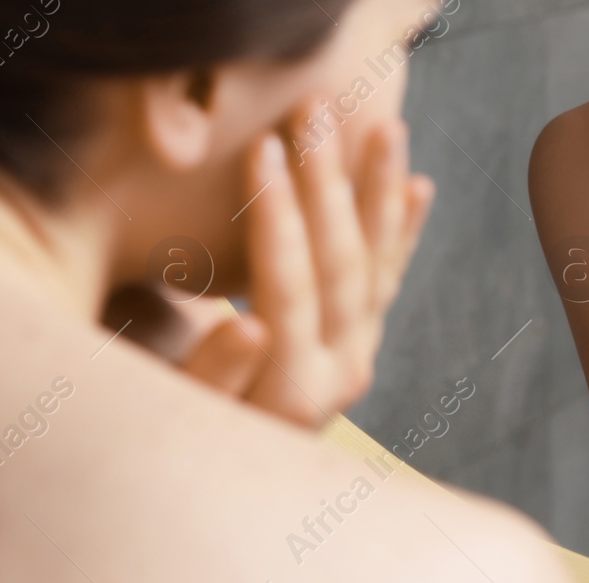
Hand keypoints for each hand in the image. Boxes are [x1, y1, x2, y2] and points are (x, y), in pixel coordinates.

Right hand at [181, 107, 434, 427]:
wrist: (210, 478)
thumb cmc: (170, 439)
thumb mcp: (173, 418)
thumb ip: (212, 375)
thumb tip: (249, 324)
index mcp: (290, 390)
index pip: (290, 288)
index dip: (277, 218)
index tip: (264, 148)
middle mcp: (339, 374)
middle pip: (342, 264)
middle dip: (329, 182)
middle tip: (316, 111)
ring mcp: (356, 356)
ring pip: (377, 263)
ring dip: (381, 190)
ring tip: (387, 126)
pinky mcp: (359, 343)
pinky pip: (388, 279)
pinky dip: (402, 231)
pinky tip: (418, 186)